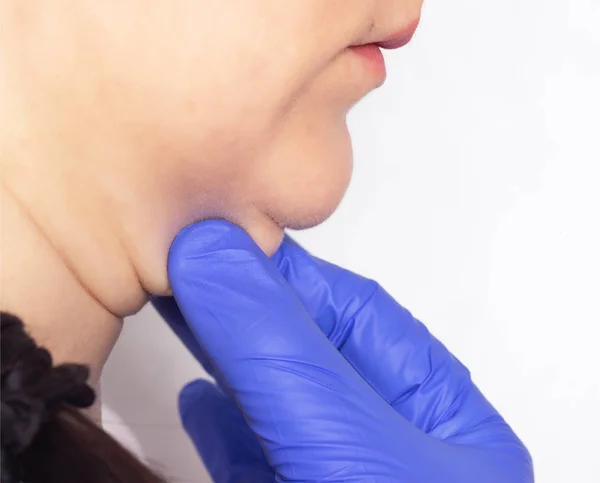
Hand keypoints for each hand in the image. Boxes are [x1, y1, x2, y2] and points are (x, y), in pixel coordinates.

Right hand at [153, 221, 532, 482]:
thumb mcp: (344, 439)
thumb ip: (278, 349)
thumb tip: (211, 253)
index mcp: (439, 414)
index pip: (348, 310)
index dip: (274, 269)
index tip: (209, 237)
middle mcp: (398, 442)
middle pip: (308, 349)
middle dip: (242, 307)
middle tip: (180, 262)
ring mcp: (347, 474)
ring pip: (280, 401)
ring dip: (228, 356)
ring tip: (183, 310)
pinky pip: (262, 456)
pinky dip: (227, 427)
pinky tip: (201, 401)